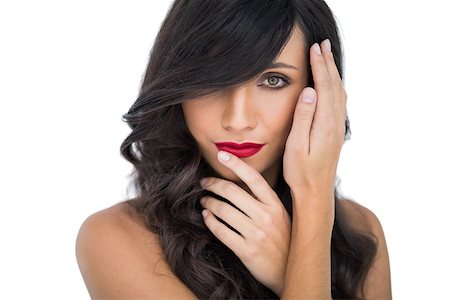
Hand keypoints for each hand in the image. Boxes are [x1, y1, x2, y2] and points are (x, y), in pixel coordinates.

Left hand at [199, 152, 290, 295]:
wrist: (290, 271)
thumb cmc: (283, 240)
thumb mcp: (280, 216)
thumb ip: (263, 200)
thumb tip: (239, 182)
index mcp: (275, 205)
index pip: (253, 178)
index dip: (236, 164)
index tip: (222, 155)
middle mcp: (266, 216)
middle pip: (232, 192)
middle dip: (213, 184)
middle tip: (204, 183)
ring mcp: (256, 234)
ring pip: (223, 210)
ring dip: (209, 202)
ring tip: (204, 201)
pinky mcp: (246, 250)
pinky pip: (221, 231)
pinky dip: (210, 221)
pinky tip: (206, 216)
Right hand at [283, 39, 346, 205]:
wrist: (316, 193)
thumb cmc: (301, 172)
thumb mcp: (297, 146)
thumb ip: (303, 118)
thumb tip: (310, 91)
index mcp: (325, 124)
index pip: (324, 87)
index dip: (319, 66)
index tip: (314, 48)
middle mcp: (335, 123)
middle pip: (334, 86)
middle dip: (328, 63)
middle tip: (322, 44)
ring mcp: (337, 128)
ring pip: (339, 93)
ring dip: (333, 73)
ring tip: (326, 57)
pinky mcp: (335, 133)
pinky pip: (339, 103)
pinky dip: (335, 87)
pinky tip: (331, 85)